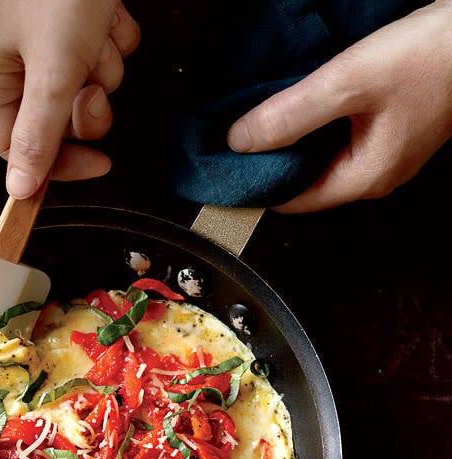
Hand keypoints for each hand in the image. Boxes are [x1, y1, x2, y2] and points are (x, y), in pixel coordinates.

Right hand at [0, 0, 140, 197]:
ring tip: (97, 27)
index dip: (57, 162)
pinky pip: (105, 53)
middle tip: (92, 81)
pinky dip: (115, 37)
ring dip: (104, 65)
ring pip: (87, 87)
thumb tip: (18, 192)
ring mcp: (48, 39)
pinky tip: (108, 10)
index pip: (17, 145)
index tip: (98, 164)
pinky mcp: (79, 20)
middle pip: (56, 121)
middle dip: (86, 104)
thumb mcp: (52, 69)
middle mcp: (15, 59)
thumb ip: (38, 135)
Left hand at [227, 0, 451, 212]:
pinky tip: (303, 103)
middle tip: (242, 134)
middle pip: (304, 181)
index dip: (258, 182)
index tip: (229, 162)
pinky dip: (316, 125)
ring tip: (266, 117)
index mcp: (363, 179)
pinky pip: (339, 138)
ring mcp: (385, 154)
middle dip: (273, 160)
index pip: (290, 200)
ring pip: (320, 158)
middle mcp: (374, 176)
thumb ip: (290, 116)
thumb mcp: (348, 83)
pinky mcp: (391, 131)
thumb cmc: (433, 55)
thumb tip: (239, 141)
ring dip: (293, 140)